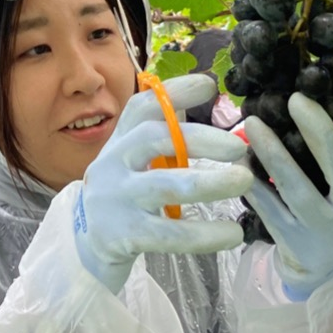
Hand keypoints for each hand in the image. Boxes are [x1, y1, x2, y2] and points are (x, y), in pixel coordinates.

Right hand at [74, 74, 253, 292]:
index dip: (174, 93)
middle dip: (198, 138)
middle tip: (238, 146)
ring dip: (210, 183)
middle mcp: (112, 164)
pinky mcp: (124, 236)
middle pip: (153, 138)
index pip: (141, 108)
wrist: (87, 247)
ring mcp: (116, 200)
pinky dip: (206, 234)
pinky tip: (234, 233)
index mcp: (119, 141)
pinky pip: (171, 234)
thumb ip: (163, 135)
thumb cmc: (125, 195)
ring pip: (165, 186)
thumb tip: (206, 91)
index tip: (209, 86)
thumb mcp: (133, 161)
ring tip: (244, 180)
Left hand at [241, 73, 332, 299]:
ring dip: (275, 155)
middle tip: (297, 99)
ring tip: (252, 122)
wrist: (331, 268)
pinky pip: (269, 211)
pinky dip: (254, 186)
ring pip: (297, 190)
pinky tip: (238, 161)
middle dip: (320, 133)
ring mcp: (322, 227)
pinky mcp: (293, 241)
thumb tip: (326, 86)